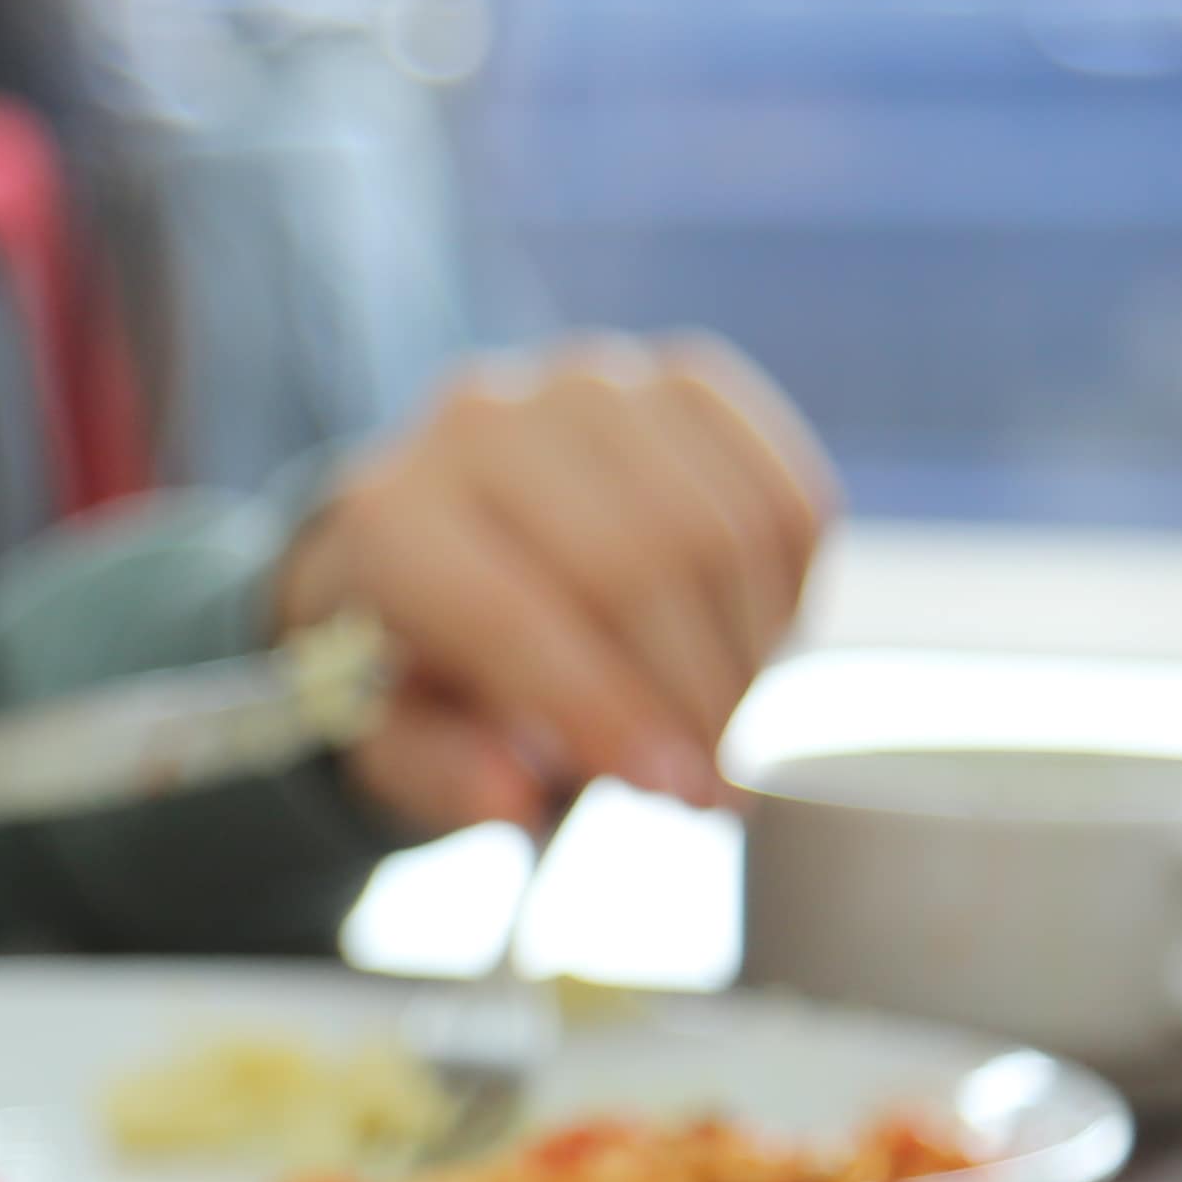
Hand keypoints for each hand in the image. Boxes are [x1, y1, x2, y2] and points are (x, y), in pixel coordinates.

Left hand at [276, 337, 835, 835]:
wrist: (438, 547)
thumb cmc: (416, 664)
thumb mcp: (396, 743)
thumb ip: (442, 774)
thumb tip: (512, 799)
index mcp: (389, 517)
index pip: (512, 616)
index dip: (609, 713)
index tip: (678, 794)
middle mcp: (482, 423)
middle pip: (636, 563)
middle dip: (695, 694)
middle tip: (719, 789)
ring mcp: (589, 385)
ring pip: (722, 527)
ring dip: (750, 651)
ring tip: (728, 724)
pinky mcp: (681, 382)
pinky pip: (781, 492)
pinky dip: (792, 589)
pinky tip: (757, 647)